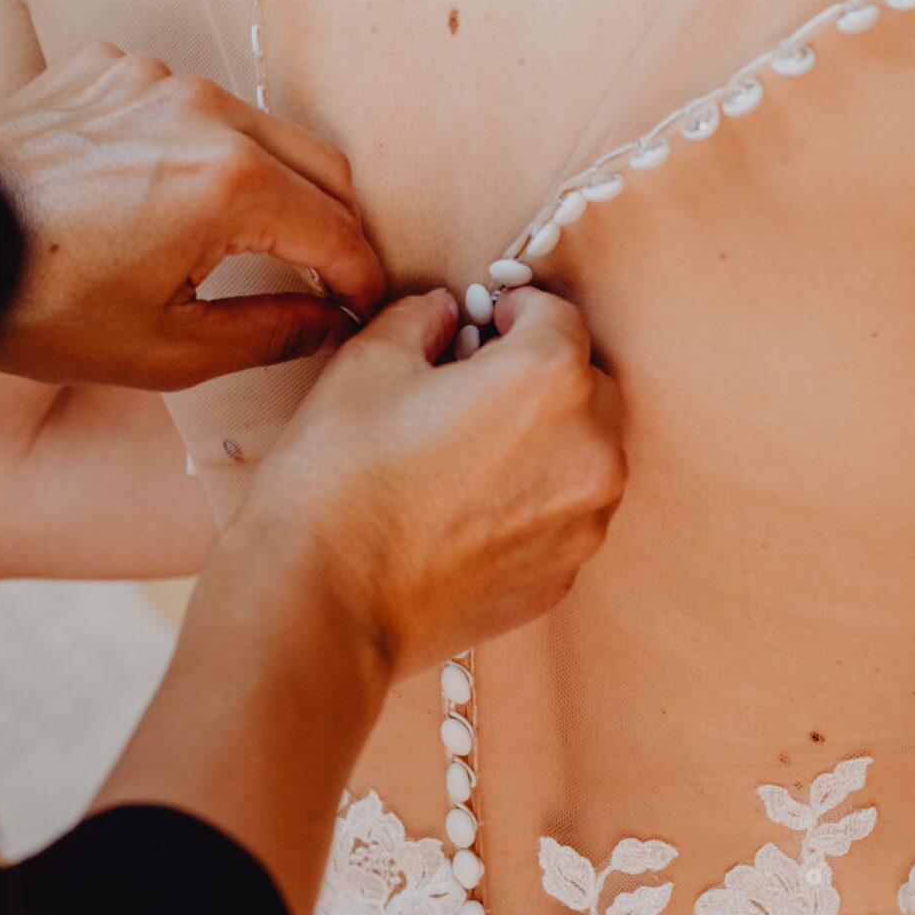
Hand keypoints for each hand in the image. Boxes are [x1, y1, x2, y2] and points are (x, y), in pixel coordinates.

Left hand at [0, 42, 388, 389]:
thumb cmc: (37, 306)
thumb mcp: (166, 350)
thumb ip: (271, 334)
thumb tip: (329, 323)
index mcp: (229, 182)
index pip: (337, 230)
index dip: (361, 279)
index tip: (364, 308)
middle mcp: (202, 110)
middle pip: (318, 163)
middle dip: (332, 224)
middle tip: (328, 278)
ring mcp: (150, 77)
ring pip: (253, 127)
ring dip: (266, 181)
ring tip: (244, 241)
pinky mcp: (104, 66)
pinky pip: (181, 103)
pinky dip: (192, 146)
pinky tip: (159, 194)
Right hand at [222, 285, 628, 681]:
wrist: (323, 604)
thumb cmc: (339, 479)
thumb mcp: (369, 362)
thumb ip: (421, 318)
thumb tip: (442, 315)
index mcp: (550, 381)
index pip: (558, 317)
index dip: (515, 310)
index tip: (484, 321)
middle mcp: (591, 452)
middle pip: (590, 385)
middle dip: (543, 373)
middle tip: (479, 382)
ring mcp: (584, 524)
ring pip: (587, 455)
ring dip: (549, 438)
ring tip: (474, 449)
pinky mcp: (561, 577)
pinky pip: (565, 516)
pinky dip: (535, 499)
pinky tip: (470, 506)